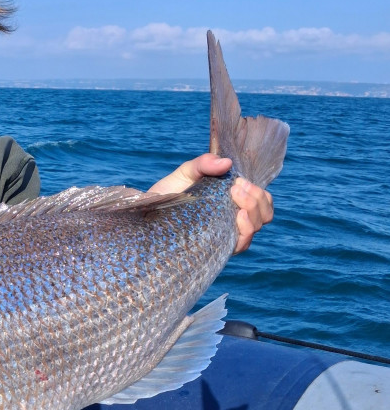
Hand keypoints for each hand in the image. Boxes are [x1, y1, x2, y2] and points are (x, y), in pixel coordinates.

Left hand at [148, 153, 272, 254]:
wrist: (145, 214)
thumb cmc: (166, 193)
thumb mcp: (185, 173)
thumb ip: (204, 164)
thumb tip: (227, 163)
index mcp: (231, 200)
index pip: (262, 200)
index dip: (258, 193)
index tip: (239, 182)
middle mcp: (233, 217)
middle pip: (265, 214)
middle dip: (257, 201)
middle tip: (236, 189)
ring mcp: (225, 232)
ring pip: (256, 227)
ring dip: (253, 213)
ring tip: (237, 204)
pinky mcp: (216, 247)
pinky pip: (241, 244)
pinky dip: (245, 230)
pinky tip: (237, 218)